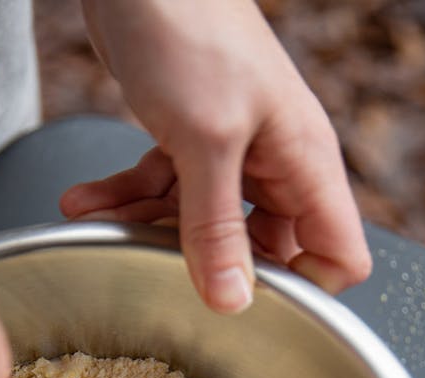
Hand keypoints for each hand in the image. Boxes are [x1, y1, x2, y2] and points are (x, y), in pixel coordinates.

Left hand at [61, 0, 370, 312]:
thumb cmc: (190, 26)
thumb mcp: (206, 141)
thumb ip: (218, 228)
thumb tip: (234, 302)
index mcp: (304, 163)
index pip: (339, 254)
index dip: (304, 288)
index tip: (252, 302)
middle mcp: (275, 163)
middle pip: (262, 249)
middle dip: (211, 265)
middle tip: (166, 269)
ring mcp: (231, 152)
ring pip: (201, 224)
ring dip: (149, 228)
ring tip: (104, 222)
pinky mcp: (188, 140)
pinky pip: (163, 190)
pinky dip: (124, 197)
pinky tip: (85, 201)